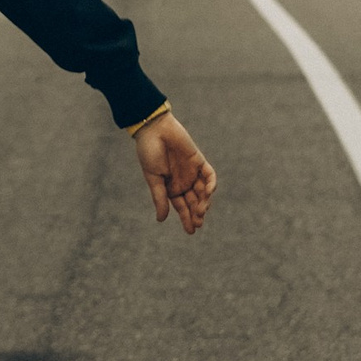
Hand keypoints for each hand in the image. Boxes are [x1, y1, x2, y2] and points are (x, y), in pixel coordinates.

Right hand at [133, 111, 216, 234]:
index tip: (191, 231)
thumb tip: (161, 220)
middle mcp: (183, 181)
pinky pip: (209, 175)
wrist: (154, 129)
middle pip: (194, 202)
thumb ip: (160, 198)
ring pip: (203, 191)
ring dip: (204, 202)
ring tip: (201, 211)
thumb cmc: (149, 152)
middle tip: (198, 223)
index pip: (181, 207)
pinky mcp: (199, 161)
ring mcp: (192, 172)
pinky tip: (208, 193)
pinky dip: (211, 184)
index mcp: (170, 187)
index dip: (186, 219)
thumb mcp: (153, 178)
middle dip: (196, 214)